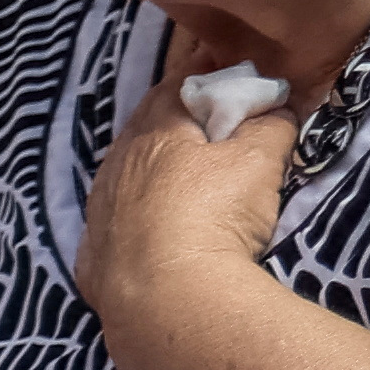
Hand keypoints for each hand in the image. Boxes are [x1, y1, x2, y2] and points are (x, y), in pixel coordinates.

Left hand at [74, 26, 294, 369]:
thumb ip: (269, 127)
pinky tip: (142, 231)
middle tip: (196, 118)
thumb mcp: (258, 161)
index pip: (174, 90)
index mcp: (153, 136)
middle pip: (141, 133)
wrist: (166, 301)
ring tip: (172, 174)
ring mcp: (99, 217)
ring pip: (121, 180)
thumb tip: (275, 109)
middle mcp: (116, 170)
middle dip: (168, 121)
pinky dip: (130, 222)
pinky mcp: (94, 263)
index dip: (200, 77)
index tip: (219, 68)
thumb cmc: (214, 216)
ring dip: (145, 172)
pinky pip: (112, 230)